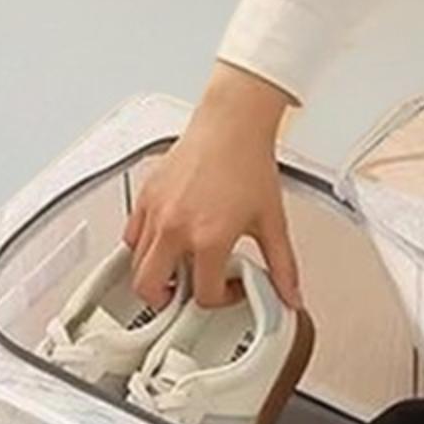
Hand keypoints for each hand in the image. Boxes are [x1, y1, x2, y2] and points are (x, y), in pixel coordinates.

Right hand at [125, 63, 300, 307]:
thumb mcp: (272, 222)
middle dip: (167, 301)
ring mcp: (156, 211)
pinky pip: (131, 235)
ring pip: (136, 264)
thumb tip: (291, 294)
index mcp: (208, 238)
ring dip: (156, 273)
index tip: (230, 287)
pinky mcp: (146, 196)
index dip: (221, 299)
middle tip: (185, 294)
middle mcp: (176, 227)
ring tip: (179, 266)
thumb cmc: (248, 162)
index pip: (203, 295)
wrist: (233, 122)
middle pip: (149, 290)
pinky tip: (167, 241)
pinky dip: (144, 247)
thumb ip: (283, 265)